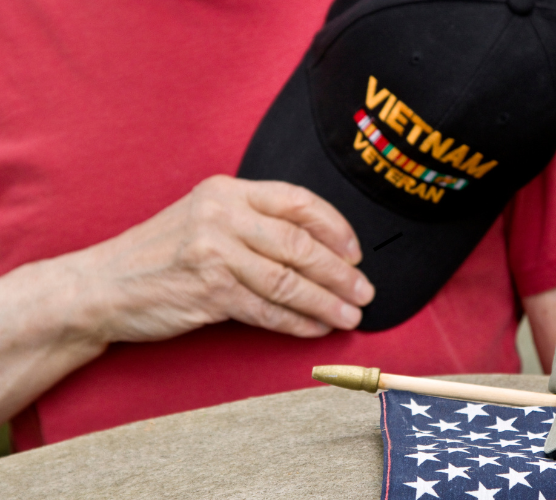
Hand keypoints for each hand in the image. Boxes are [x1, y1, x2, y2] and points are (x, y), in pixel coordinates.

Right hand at [76, 175, 374, 341]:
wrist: (102, 285)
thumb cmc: (161, 254)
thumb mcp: (206, 218)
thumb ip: (255, 223)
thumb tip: (323, 249)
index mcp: (228, 190)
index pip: (298, 202)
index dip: (336, 228)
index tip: (356, 253)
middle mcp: (222, 215)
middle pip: (300, 244)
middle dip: (339, 273)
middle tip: (364, 292)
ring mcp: (213, 252)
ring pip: (288, 281)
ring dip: (326, 302)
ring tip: (350, 316)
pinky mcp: (207, 290)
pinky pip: (266, 310)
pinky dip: (296, 323)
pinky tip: (315, 328)